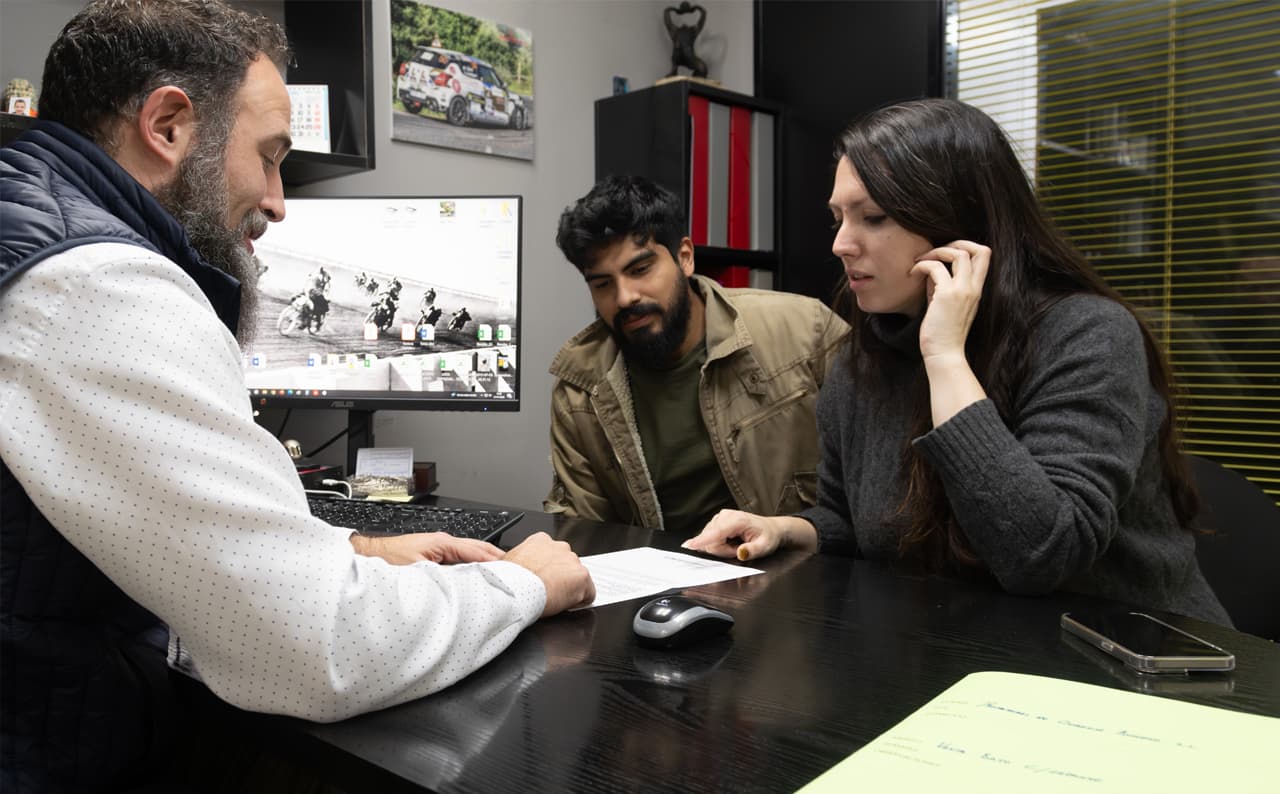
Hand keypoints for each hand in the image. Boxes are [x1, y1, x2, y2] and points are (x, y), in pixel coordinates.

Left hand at [349, 532, 503, 564]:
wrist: (369, 555)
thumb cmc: (387, 560)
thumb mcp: (418, 572)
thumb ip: (442, 577)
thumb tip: (462, 585)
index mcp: (443, 543)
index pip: (477, 551)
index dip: (494, 561)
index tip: (509, 570)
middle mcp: (443, 543)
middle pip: (477, 549)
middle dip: (496, 558)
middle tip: (514, 570)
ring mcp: (439, 548)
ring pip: (470, 553)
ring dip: (485, 561)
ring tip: (501, 571)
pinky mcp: (434, 555)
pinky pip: (460, 558)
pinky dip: (473, 564)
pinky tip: (477, 574)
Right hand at [503, 532, 594, 616]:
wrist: (516, 589)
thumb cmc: (508, 579)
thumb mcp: (508, 561)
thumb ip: (518, 559)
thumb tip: (506, 563)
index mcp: (541, 540)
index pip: (552, 554)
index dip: (549, 570)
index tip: (543, 579)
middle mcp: (560, 547)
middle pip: (567, 564)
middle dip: (560, 577)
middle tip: (548, 590)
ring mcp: (573, 561)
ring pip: (577, 577)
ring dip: (570, 587)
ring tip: (554, 598)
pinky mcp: (582, 577)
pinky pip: (589, 592)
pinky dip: (581, 600)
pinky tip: (567, 604)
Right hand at [681, 510, 817, 561]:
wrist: (771, 528)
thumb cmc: (768, 537)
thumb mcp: (765, 547)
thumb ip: (752, 551)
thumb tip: (740, 553)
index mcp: (737, 520)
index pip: (716, 532)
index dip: (702, 540)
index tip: (688, 545)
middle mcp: (726, 515)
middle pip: (711, 540)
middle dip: (723, 550)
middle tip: (738, 550)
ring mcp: (720, 516)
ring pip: (709, 539)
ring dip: (721, 547)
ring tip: (736, 545)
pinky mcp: (717, 520)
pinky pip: (710, 537)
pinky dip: (720, 543)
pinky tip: (730, 541)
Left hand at [910, 240, 990, 364]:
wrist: (943, 354)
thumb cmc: (942, 333)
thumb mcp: (944, 304)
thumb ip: (941, 286)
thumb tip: (931, 269)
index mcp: (976, 290)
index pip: (985, 256)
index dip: (968, 246)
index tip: (947, 252)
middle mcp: (973, 288)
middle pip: (979, 249)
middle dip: (956, 242)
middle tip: (934, 251)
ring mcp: (962, 291)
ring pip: (959, 254)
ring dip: (937, 251)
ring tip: (921, 260)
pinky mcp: (947, 296)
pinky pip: (935, 267)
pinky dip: (922, 265)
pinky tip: (912, 273)